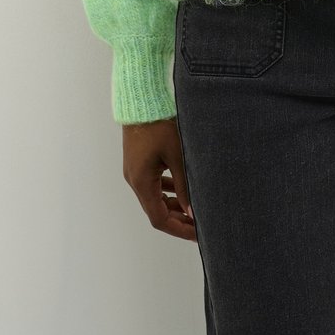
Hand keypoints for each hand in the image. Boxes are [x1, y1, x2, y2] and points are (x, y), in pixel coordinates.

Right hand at [122, 117, 197, 240]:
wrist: (141, 101)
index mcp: (142, 182)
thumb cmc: (159, 125)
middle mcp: (135, 180)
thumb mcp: (177, 155)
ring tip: (194, 209)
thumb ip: (184, 184)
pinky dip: (167, 190)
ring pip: (155, 197)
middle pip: (156, 210)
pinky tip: (181, 188)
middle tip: (200, 224)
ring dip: (173, 205)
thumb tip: (192, 211)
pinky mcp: (138, 162)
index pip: (159, 219)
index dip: (179, 229)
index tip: (197, 234)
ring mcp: (135, 171)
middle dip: (178, 219)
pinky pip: (152, 184)